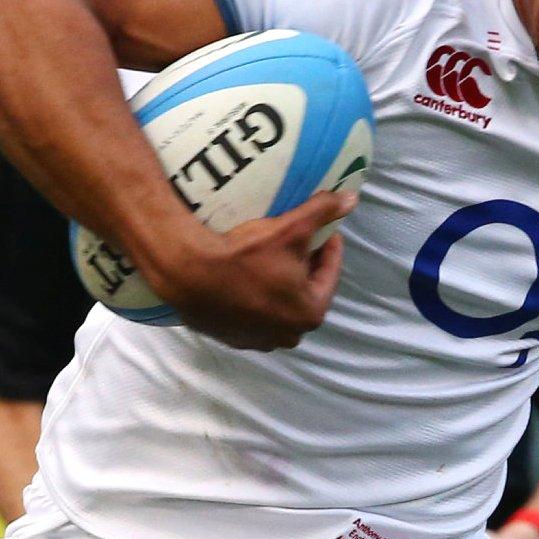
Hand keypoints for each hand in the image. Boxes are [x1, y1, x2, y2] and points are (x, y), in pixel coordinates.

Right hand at [140, 190, 355, 350]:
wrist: (186, 272)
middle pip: (305, 290)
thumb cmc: (245, 254)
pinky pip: (253, 313)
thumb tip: (351, 198)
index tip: (323, 229)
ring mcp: (258, 340)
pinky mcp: (231, 337)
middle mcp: (288, 335)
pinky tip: (248, 275)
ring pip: (279, 304)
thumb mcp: (291, 228)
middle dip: (304, 265)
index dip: (327, 245)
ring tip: (272, 256)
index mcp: (310, 313)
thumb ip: (323, 211)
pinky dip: (256, 296)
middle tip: (298, 240)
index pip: (329, 272)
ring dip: (280, 282)